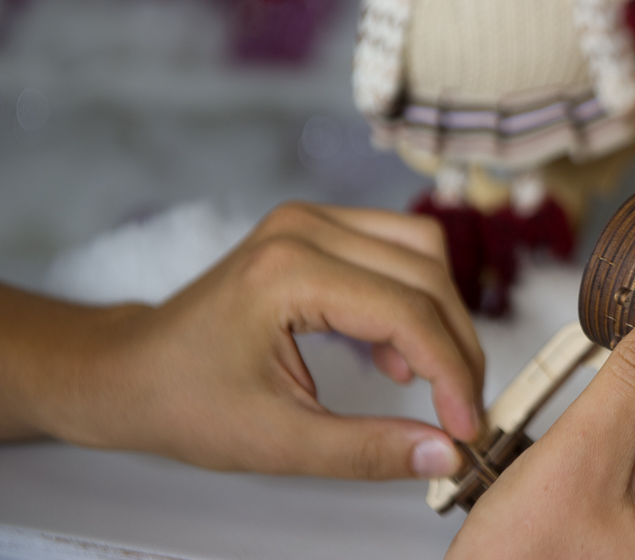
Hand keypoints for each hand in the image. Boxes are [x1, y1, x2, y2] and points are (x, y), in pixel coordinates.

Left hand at [0, 202, 484, 479]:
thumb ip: (368, 450)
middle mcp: (305, 228)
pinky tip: (398, 357)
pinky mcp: (315, 228)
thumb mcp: (277, 443)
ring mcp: (310, 219)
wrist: (127, 371)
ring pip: (421, 251)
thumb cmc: (184, 401)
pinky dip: (414, 300)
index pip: (407, 311)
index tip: (468, 426)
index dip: (451, 372)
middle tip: (464, 409)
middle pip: (426, 273)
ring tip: (435, 381)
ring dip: (442, 316)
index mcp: (290, 272)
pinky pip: (395, 250)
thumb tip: (445, 454)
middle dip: (457, 345)